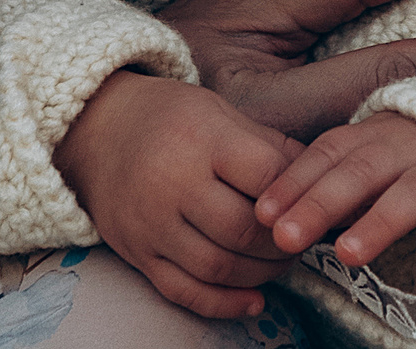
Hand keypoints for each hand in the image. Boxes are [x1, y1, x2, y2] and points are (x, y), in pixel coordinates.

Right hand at [57, 70, 303, 320]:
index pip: (265, 177)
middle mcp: (172, 183)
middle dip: (284, 243)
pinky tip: (254, 302)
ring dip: (261, 275)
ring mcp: (151, 224)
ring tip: (281, 262)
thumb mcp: (220, 112)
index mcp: (201, 139)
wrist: (96, 129)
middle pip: (242, 230)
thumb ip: (267, 146)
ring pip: (217, 267)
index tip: (316, 203)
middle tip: (303, 239)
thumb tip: (319, 178)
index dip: (298, 197)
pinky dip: (223, 304)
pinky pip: (184, 291)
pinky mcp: (137, 254)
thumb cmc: (170, 117)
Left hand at [257, 112, 415, 307]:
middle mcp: (415, 146)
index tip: (261, 212)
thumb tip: (279, 212)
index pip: (332, 150)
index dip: (295, 179)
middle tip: (284, 236)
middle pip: (363, 168)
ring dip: (380, 222)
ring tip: (348, 255)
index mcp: (383, 133)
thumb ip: (343, 174)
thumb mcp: (387, 153)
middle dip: (321, 201)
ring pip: (414, 194)